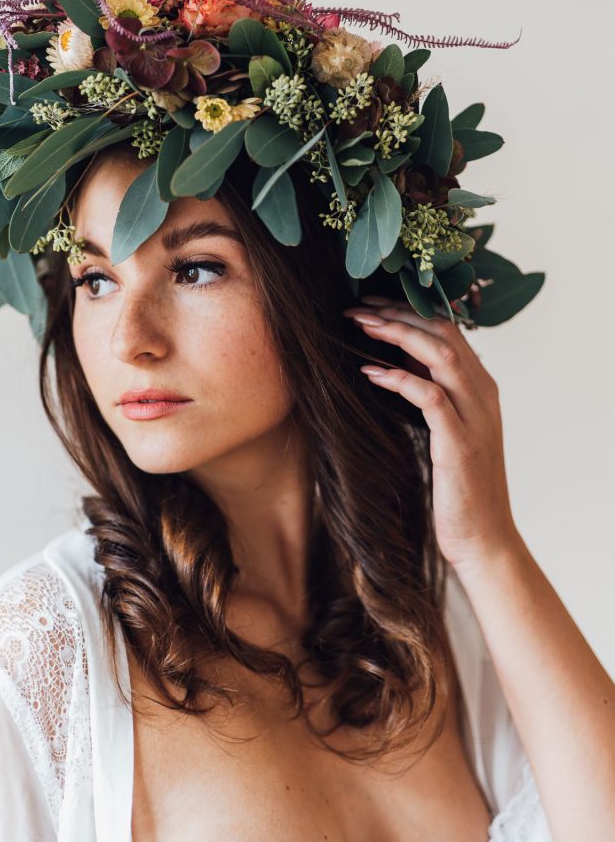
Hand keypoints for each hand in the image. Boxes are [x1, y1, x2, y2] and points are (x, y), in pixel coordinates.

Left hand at [342, 294, 520, 570]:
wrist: (484, 537)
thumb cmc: (458, 487)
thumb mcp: (446, 432)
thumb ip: (432, 397)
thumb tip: (397, 366)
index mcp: (481, 387)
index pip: (447, 328)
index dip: (408, 310)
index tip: (371, 303)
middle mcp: (483, 394)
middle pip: (444, 331)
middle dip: (398, 312)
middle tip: (357, 306)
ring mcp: (474, 417)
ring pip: (440, 354)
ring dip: (397, 334)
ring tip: (360, 325)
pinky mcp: (459, 443)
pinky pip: (430, 397)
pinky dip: (399, 380)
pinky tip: (370, 373)